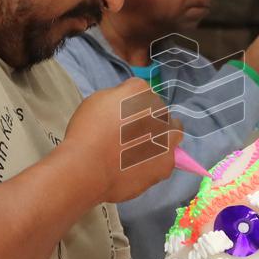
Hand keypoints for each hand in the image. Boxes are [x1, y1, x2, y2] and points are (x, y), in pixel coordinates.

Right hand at [65, 77, 181, 202]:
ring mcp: (167, 136)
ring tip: (143, 148)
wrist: (86, 169)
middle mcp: (158, 109)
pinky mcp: (167, 162)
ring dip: (163, 136)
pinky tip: (141, 166)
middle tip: (130, 134)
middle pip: (159, 111)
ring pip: (173, 131)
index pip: (142, 92)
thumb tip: (128, 102)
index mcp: (139, 90)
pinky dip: (158, 161)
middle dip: (148, 119)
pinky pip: (169, 158)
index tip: (121, 116)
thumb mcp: (97, 101)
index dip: (132, 105)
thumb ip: (119, 96)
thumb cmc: (85, 133)